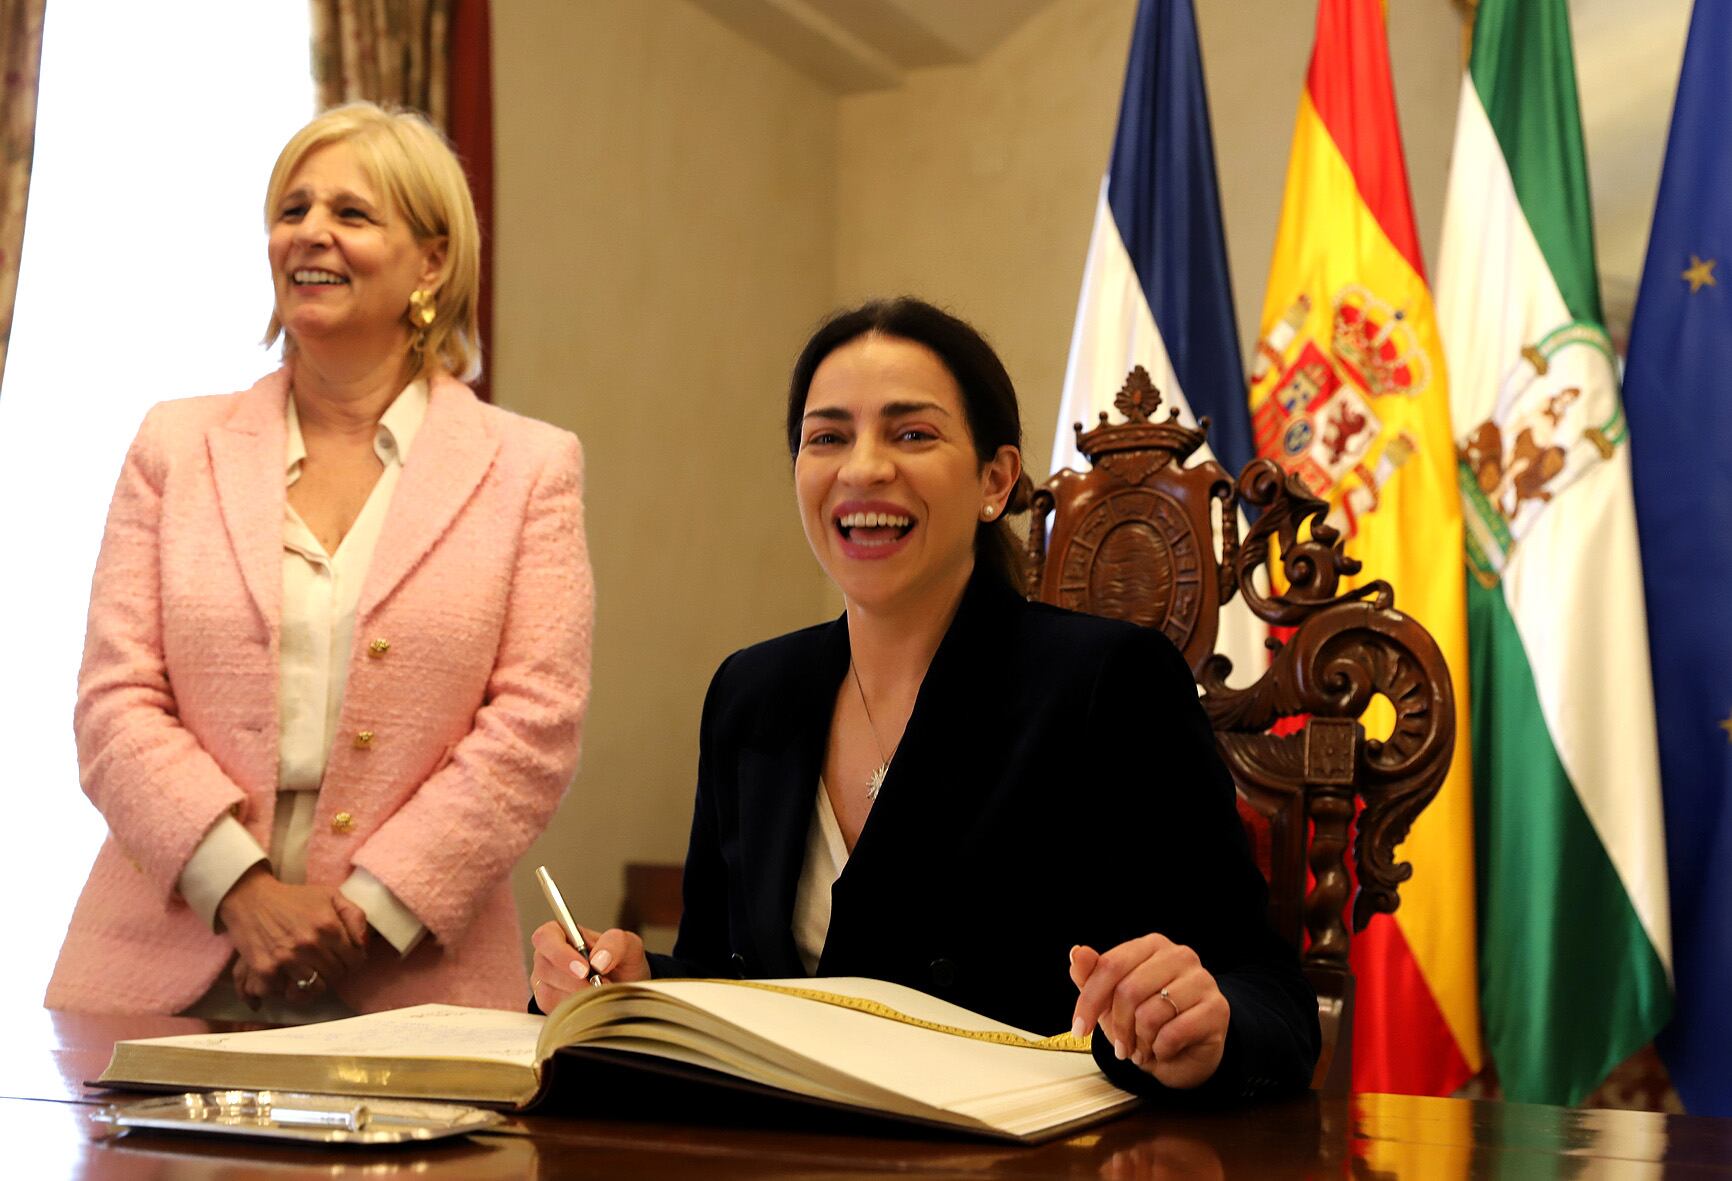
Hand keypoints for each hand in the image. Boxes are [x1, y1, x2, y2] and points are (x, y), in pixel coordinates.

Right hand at [218, 866, 369, 1006]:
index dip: (353, 961)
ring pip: (315, 988)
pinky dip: (289, 988)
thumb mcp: (331, 896)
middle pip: (336, 975)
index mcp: (329, 927)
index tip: (345, 958)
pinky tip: (289, 976)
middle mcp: (309, 945)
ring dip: (315, 982)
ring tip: (310, 972)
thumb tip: (364, 944)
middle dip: (335, 971)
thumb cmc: (294, 898)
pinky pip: (286, 993)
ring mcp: (287, 959)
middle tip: (326, 964)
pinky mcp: (266, 970)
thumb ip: (354, 916)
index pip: (355, 961)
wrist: (251, 899)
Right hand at [529, 920, 647, 1012]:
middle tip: (599, 985)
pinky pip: (553, 1010)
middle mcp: (548, 957)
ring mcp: (545, 981)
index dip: (560, 953)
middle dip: (575, 981)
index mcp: (562, 934)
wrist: (625, 990)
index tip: (584, 969)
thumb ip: (615, 943)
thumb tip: (598, 959)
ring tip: (599, 992)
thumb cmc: (621, 964)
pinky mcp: (548, 1004)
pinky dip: (575, 1009)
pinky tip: (590, 1003)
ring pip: (549, 992)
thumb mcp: (628, 946)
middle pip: (545, 968)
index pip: (545, 937)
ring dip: (578, 996)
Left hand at [1069, 933, 1228, 1089]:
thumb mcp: (1112, 1001)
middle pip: (1129, 991)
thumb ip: (1092, 976)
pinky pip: (1173, 1034)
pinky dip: (1160, 1050)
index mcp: (1152, 946)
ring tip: (1144, 1047)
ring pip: (1150, 1014)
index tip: (1079, 1029)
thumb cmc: (1148, 1022)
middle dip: (1118, 1027)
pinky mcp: (1217, 1009)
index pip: (1111, 966)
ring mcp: (1202, 980)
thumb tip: (1078, 952)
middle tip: (1121, 1047)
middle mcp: (1180, 955)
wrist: (1186, 1054)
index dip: (1089, 1000)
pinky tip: (1164, 1051)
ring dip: (1140, 1041)